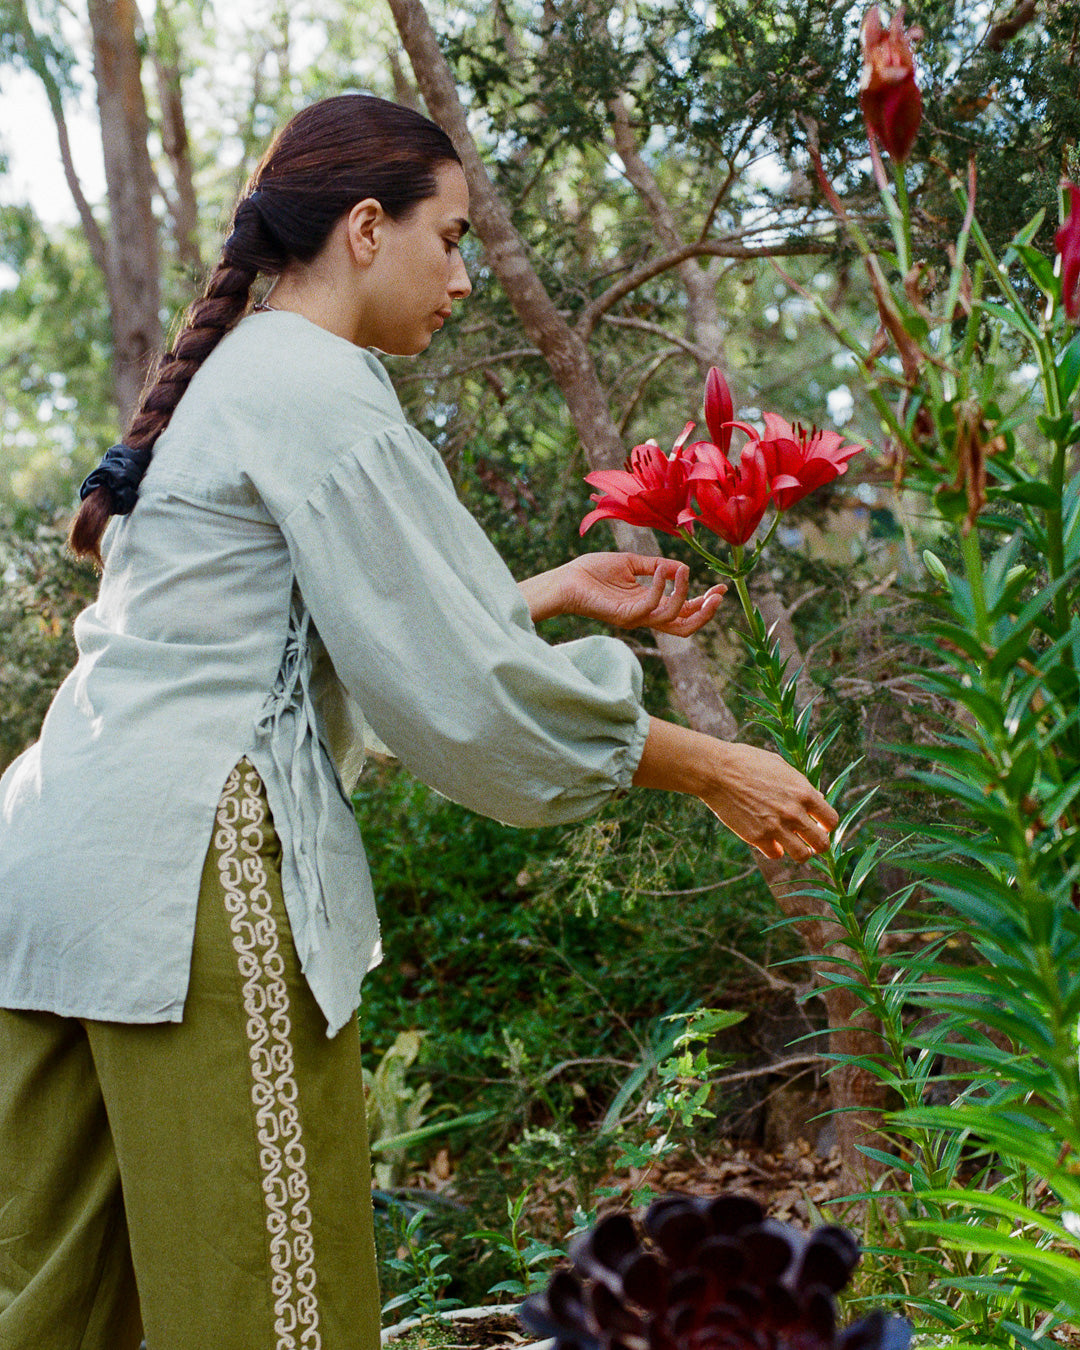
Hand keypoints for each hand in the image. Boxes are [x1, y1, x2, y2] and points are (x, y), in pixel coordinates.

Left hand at [522, 553, 725, 634]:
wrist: (567, 578)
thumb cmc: (593, 571)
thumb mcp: (632, 564)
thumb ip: (656, 566)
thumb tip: (681, 566)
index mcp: (648, 605)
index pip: (683, 612)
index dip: (704, 603)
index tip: (721, 588)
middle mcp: (645, 616)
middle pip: (684, 627)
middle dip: (705, 613)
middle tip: (718, 595)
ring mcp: (635, 619)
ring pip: (672, 619)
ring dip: (684, 595)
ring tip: (684, 571)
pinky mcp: (624, 616)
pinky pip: (651, 607)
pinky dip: (662, 587)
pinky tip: (664, 569)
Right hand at [698, 741, 838, 862]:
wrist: (716, 770)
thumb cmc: (748, 762)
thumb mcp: (781, 766)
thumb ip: (801, 785)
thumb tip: (817, 799)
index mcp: (804, 792)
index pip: (831, 820)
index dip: (827, 825)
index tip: (819, 825)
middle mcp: (794, 812)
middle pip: (822, 843)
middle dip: (818, 844)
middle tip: (809, 841)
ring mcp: (776, 827)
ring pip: (802, 855)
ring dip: (799, 851)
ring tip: (792, 844)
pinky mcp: (757, 837)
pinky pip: (775, 854)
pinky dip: (774, 850)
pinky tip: (769, 840)